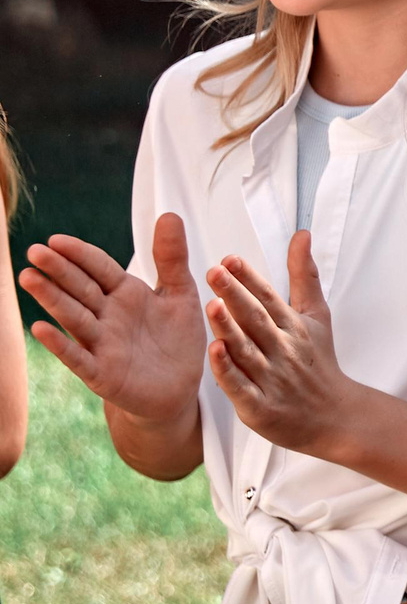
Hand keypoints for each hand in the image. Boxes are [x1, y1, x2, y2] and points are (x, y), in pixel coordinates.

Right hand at [20, 214, 204, 421]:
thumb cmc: (175, 340)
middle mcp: (107, 315)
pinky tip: (40, 329)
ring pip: (73, 317)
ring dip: (51, 299)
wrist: (178, 389)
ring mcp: (101, 343)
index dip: (80, 254)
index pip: (98, 268)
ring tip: (29, 278)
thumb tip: (169, 214)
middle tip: (35, 251)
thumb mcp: (180, 295)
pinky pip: (77, 357)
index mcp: (125, 293)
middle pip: (80, 288)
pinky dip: (60, 344)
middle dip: (59, 270)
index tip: (56, 239)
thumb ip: (172, 258)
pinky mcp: (101, 373)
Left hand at [203, 234, 361, 456]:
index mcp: (293, 327)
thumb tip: (302, 235)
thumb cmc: (318, 363)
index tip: (230, 259)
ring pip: (247, 351)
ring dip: (230, 329)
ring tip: (212, 305)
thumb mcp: (317, 315)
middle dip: (236, 295)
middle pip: (257, 320)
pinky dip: (228, 371)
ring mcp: (272, 379)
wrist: (335, 416)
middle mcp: (284, 350)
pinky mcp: (261, 406)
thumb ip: (303, 275)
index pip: (269, 299)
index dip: (250, 278)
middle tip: (214, 272)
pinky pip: (241, 387)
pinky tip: (215, 353)